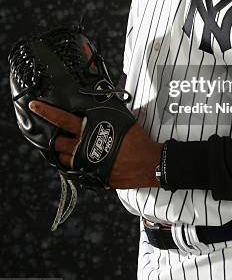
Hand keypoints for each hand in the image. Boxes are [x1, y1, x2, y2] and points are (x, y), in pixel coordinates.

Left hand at [28, 100, 161, 188]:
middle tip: (57, 135)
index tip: (35, 106)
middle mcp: (84, 147)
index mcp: (90, 130)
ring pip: (63, 159)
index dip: (46, 112)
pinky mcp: (91, 176)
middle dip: (53, 139)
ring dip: (65, 153)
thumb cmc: (137, 140)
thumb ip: (107, 113)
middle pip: (56, 143)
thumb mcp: (121, 119)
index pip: (62, 119)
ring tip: (73, 147)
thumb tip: (102, 103)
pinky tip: (84, 159)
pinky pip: (76, 170)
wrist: (147, 163)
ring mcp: (86, 163)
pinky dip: (76, 164)